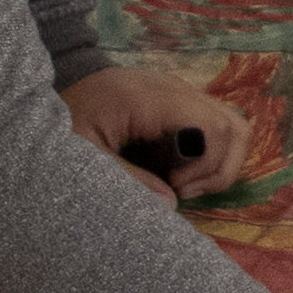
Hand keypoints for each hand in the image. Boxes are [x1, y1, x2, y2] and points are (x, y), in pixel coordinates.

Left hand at [66, 60, 253, 198]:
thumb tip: (172, 205)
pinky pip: (218, 123)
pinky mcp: (182, 99)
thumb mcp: (86, 156)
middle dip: (220, 168)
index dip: (208, 164)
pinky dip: (215, 152)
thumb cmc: (66, 122)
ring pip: (233, 124)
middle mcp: (175, 88)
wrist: (58, 87)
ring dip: (223, 161)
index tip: (176, 188)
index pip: (212, 126)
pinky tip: (184, 171)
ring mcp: (182, 91)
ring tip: (188, 184)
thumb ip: (128, 178)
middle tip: (184, 191)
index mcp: (150, 98)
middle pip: (232, 125)